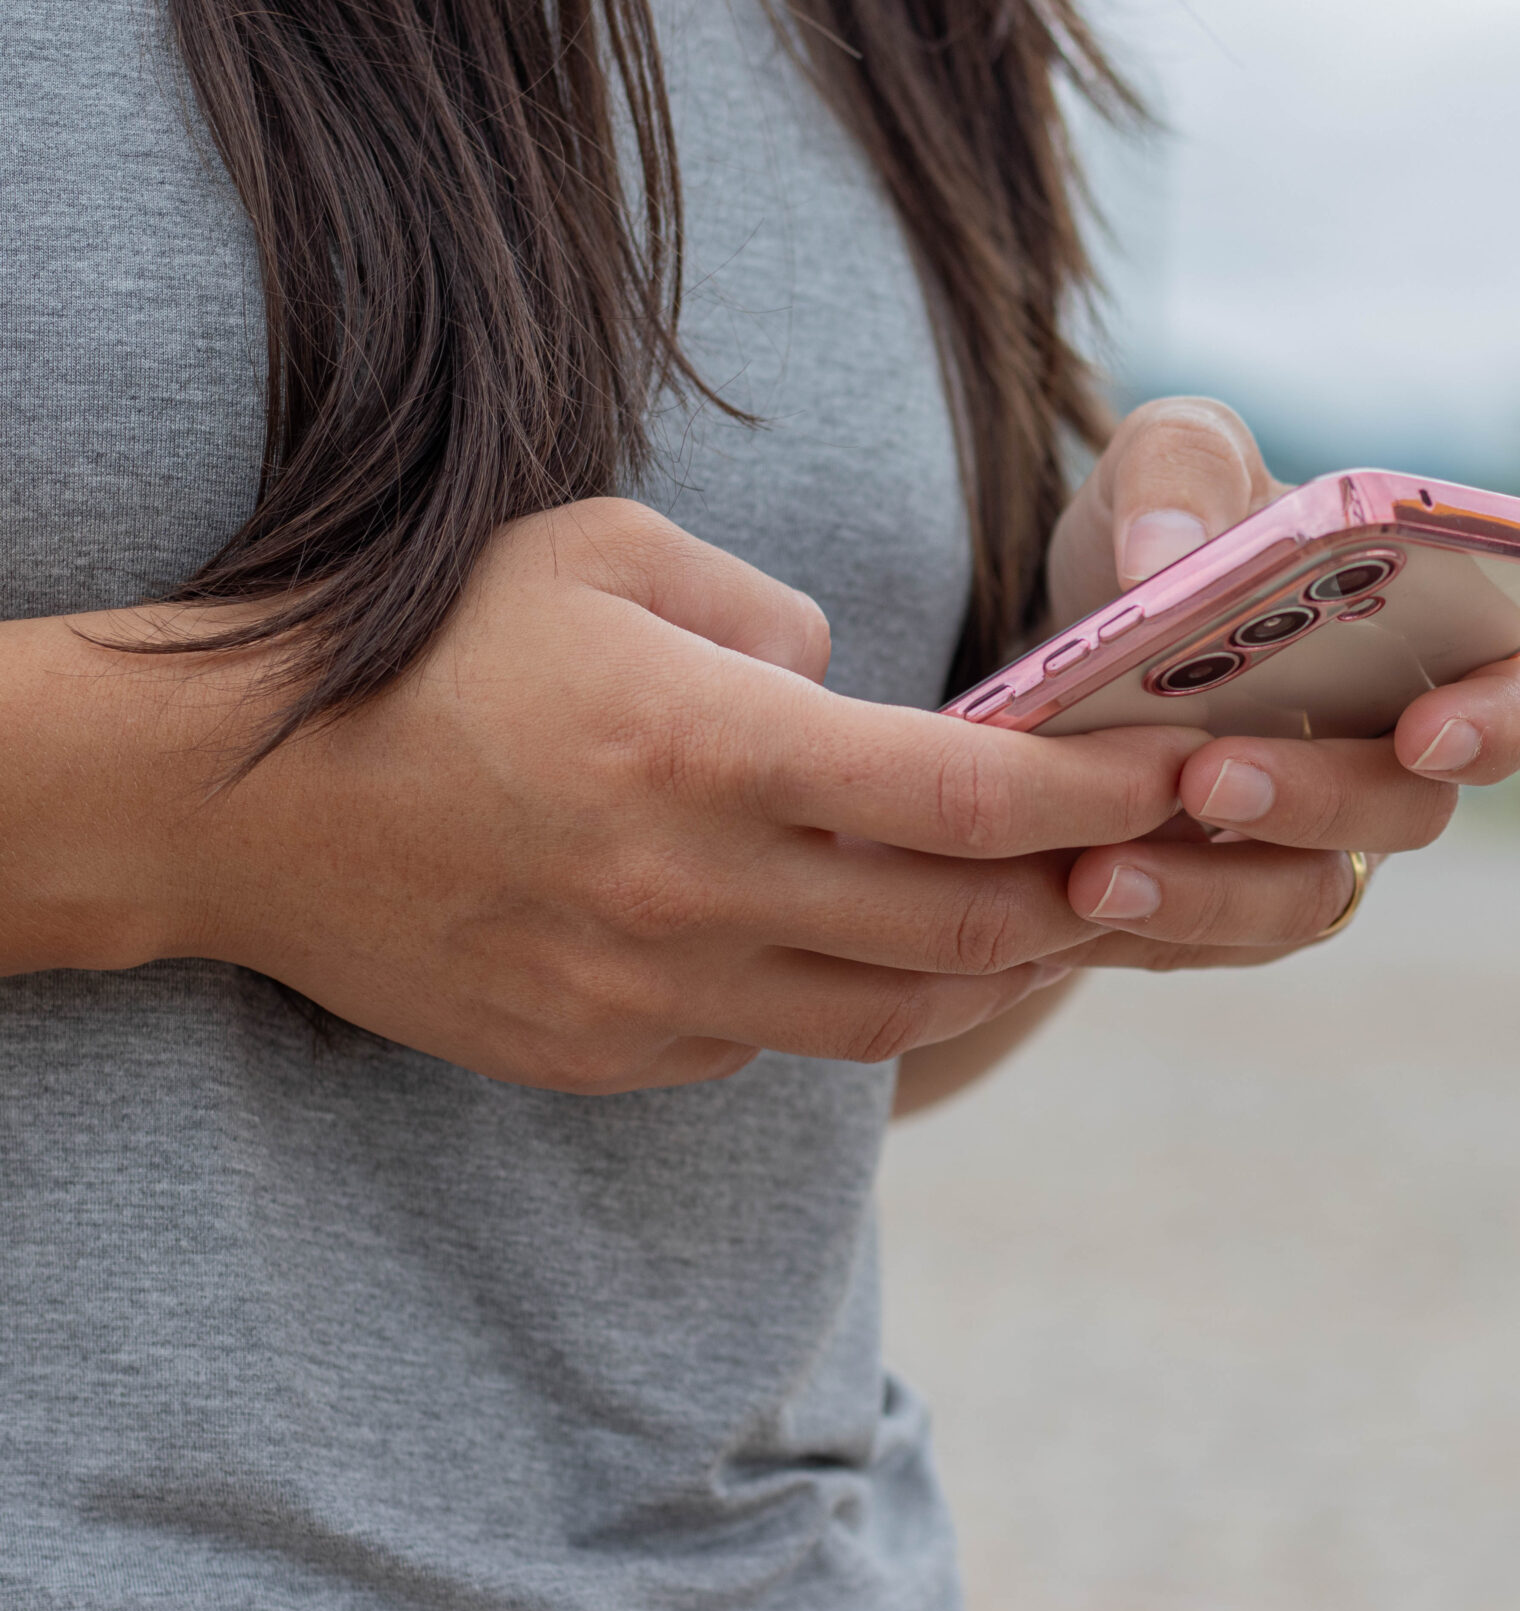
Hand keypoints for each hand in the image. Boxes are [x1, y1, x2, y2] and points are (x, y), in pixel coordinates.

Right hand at [144, 499, 1198, 1092]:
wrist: (243, 806)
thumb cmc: (432, 649)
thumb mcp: (602, 554)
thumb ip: (767, 613)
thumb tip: (858, 689)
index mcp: (706, 746)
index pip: (964, 792)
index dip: (1097, 792)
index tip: (1185, 775)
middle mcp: (693, 889)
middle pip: (963, 928)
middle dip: (1085, 895)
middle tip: (1158, 858)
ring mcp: (652, 993)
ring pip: (892, 1015)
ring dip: (994, 970)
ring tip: (1052, 913)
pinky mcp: (613, 1056)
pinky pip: (781, 1043)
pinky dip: (863, 1001)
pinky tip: (887, 951)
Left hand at [1037, 398, 1519, 972]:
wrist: (1059, 645)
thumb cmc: (1161, 538)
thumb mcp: (1164, 459)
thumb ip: (1182, 468)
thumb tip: (1168, 557)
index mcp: (1430, 637)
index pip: (1519, 693)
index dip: (1497, 722)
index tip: (1425, 730)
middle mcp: (1391, 755)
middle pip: (1407, 809)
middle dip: (1313, 799)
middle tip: (1206, 776)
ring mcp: (1319, 842)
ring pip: (1307, 896)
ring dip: (1213, 886)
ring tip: (1102, 865)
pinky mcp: (1235, 906)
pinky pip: (1216, 938)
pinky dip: (1151, 919)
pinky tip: (1078, 887)